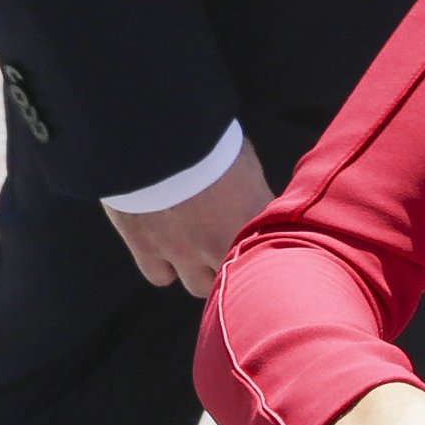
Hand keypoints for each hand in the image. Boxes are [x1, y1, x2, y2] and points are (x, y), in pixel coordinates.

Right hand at [102, 143, 274, 298]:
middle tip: (227, 250)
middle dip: (236, 266)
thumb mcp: (244, 159)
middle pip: (240, 279)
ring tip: (195, 250)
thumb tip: (254, 200)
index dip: (268, 248)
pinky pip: (161, 276)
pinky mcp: (149, 250)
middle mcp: (223, 241)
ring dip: (201, 273)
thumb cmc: (205, 140)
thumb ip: (253, 190)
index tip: (262, 242)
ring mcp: (185, 251)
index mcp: (255, 217)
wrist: (155, 137)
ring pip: (202, 286)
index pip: (276, 250)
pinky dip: (163, 267)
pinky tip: (163, 248)